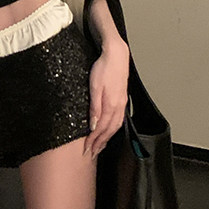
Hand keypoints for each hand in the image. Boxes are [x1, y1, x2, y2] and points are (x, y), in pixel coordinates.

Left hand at [83, 37, 128, 158]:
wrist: (116, 55)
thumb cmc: (104, 68)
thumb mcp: (94, 87)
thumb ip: (94, 108)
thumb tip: (93, 126)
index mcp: (110, 105)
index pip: (101, 129)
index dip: (93, 141)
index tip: (87, 149)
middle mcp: (118, 107)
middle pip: (109, 131)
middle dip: (100, 143)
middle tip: (92, 153)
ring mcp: (121, 103)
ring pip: (115, 126)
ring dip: (107, 138)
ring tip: (100, 146)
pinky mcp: (122, 99)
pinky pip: (118, 119)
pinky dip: (113, 129)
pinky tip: (109, 129)